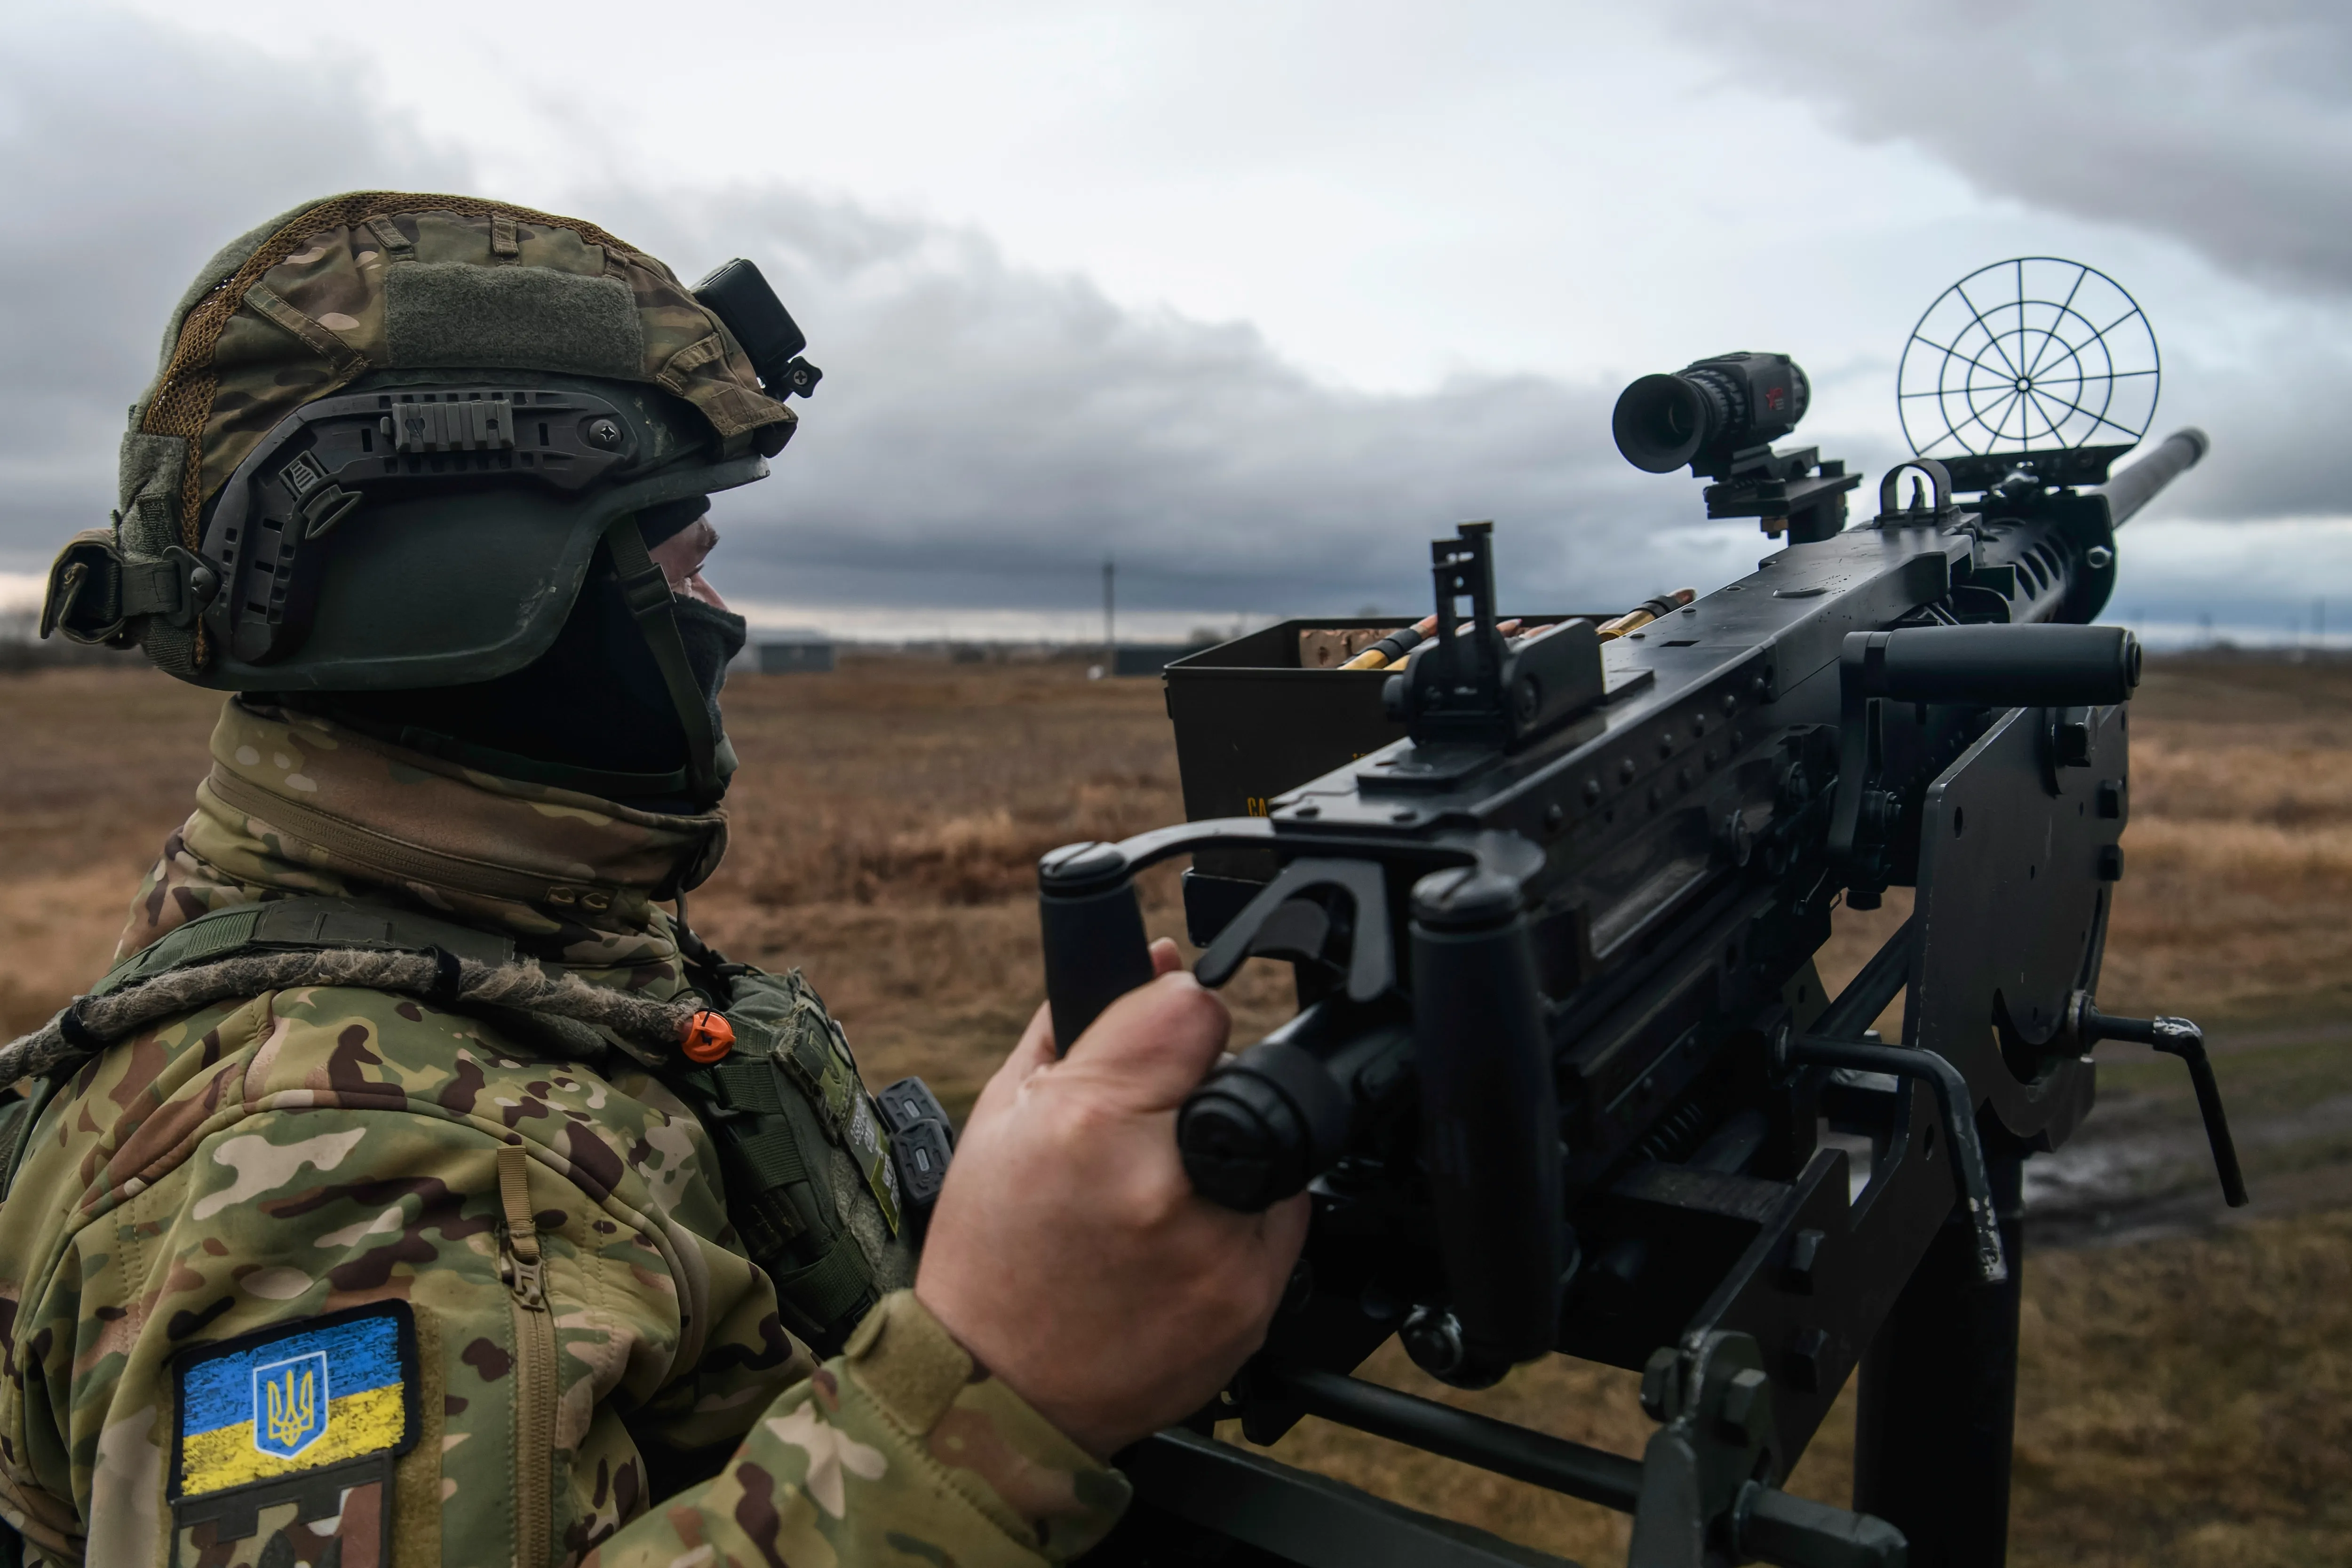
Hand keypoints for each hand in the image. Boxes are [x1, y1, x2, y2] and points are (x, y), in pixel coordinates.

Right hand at [915, 940, 1310, 1458]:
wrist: (998, 1394)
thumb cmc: (991, 1257)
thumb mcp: (1003, 1117)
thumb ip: (1080, 1020)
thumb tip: (1152, 955)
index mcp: (1090, 1121)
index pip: (1192, 1005)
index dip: (1173, 1016)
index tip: (1157, 1043)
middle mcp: (1162, 1183)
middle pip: (1234, 1074)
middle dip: (1194, 1090)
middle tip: (1144, 1136)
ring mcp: (1215, 1249)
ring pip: (1265, 1147)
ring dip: (1222, 1157)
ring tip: (1155, 1198)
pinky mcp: (1251, 1301)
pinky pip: (1281, 1219)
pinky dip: (1241, 1219)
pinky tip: (1178, 1244)